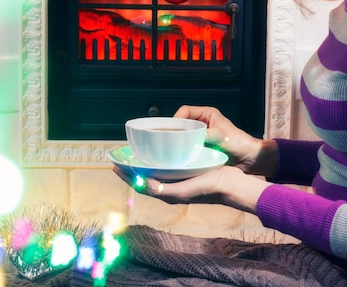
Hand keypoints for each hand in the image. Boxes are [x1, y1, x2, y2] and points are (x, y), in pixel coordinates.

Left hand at [113, 165, 268, 213]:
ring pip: (156, 171)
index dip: (126, 176)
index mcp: (168, 194)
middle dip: (132, 170)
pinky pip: (168, 166)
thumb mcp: (184, 190)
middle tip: (121, 157)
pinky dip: (159, 160)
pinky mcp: (188, 172)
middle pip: (146, 178)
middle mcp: (171, 188)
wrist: (231, 185)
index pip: (141, 185)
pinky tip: (159, 151)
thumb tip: (142, 182)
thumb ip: (164, 189)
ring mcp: (180, 180)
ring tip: (136, 153)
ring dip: (144, 164)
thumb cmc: (209, 188)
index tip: (115, 166)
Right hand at [174, 105, 277, 177]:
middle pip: (182, 125)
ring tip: (174, 150)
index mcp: (207, 114)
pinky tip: (182, 158)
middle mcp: (203, 124)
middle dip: (176, 133)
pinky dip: (185, 152)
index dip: (176, 119)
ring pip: (184, 137)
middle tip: (168, 142)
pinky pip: (189, 148)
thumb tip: (185, 140)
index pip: (184, 111)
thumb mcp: (220, 136)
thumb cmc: (240, 143)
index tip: (171, 130)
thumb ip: (202, 136)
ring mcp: (202, 137)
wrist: (250, 160)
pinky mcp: (203, 149)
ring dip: (180, 143)